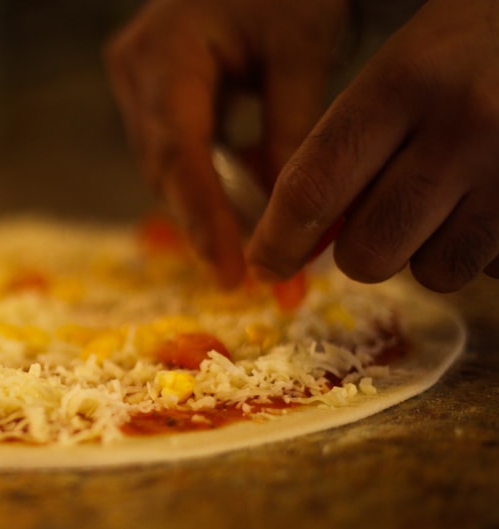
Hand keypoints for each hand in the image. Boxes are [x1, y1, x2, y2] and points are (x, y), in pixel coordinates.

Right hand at [107, 0, 350, 286]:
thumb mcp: (300, 50)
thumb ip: (291, 132)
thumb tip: (291, 218)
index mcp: (167, 53)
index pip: (180, 154)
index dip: (204, 220)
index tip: (230, 274)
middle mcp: (136, 72)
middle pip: (166, 168)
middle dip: (208, 220)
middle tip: (254, 270)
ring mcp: (135, 82)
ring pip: (166, 166)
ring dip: (209, 202)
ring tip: (254, 239)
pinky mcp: (147, 92)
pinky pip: (173, 150)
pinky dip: (208, 177)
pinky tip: (243, 195)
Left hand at [248, 0, 498, 291]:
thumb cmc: (475, 44)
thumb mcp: (404, 64)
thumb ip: (350, 140)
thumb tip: (300, 233)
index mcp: (404, 81)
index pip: (313, 188)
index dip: (278, 241)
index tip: (265, 263)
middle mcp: (462, 126)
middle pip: (367, 252)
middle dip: (357, 252)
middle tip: (375, 220)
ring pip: (432, 273)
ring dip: (423, 253)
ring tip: (444, 202)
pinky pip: (488, 269)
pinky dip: (478, 250)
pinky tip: (488, 203)